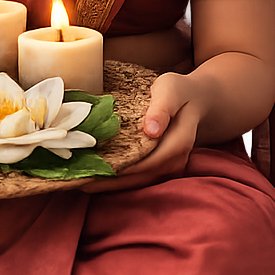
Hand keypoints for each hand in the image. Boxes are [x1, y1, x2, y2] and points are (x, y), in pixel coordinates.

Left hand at [81, 71, 206, 192]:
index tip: (94, 169)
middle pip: (140, 177)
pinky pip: (138, 178)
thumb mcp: (170, 90)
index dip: (121, 168)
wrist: (195, 100)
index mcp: (178, 143)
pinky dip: (117, 179)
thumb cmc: (178, 92)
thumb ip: (162, 108)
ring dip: (111, 184)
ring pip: (137, 182)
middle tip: (80, 181)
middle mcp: (176, 162)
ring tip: (82, 182)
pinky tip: (96, 177)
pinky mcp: (160, 168)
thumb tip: (151, 131)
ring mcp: (169, 168)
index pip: (148, 162)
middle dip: (109, 181)